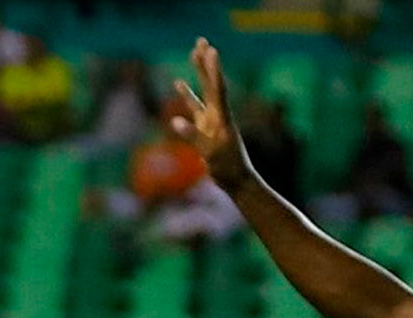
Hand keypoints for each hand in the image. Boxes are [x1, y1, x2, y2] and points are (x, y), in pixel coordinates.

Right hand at [168, 38, 252, 188]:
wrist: (237, 182)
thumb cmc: (227, 170)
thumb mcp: (210, 154)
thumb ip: (193, 137)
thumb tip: (174, 121)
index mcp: (222, 119)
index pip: (218, 90)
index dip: (214, 70)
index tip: (211, 51)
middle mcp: (218, 115)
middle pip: (211, 83)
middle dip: (205, 62)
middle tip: (202, 41)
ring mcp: (211, 121)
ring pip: (203, 91)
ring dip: (198, 73)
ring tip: (194, 53)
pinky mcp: (205, 129)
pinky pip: (193, 108)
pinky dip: (186, 95)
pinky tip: (177, 82)